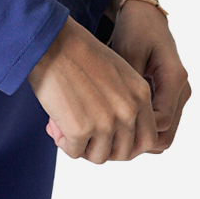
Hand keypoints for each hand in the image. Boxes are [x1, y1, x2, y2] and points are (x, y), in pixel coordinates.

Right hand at [26, 15, 161, 163]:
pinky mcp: (81, 129)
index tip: (109, 139)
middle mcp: (128, 111)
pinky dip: (63, 142)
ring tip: (67, 127)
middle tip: (86, 137)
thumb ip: (126, 101)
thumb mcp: (117, 73)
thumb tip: (117, 135)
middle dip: (104, 149)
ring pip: (100, 157)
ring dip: (82, 147)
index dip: (127, 144)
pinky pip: (74, 152)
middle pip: (125, 153)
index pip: (148, 139)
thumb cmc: (77, 52)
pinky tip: (54, 124)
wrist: (51, 41)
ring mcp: (106, 122)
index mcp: (141, 95)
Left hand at [107, 0, 190, 147]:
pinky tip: (116, 125)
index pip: (160, 123)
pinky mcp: (169, 97)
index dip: (134, 134)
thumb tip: (114, 117)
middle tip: (105, 143)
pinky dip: (140, 130)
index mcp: (174, 78)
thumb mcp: (126, 54)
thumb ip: (125, 85)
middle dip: (135, 143)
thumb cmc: (135, 30)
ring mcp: (178, 96)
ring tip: (108, 136)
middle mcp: (181, 90)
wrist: (145, 17)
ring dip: (138, 139)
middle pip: (164, 135)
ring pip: (162, 134)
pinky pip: (158, 125)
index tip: (106, 133)